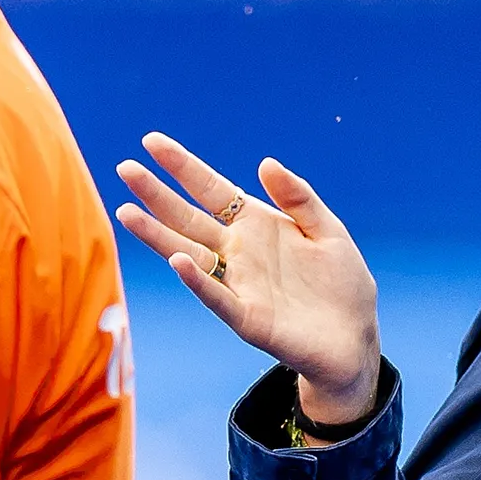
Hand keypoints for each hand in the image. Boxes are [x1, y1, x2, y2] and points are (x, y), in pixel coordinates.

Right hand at [115, 132, 381, 426]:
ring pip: (188, 254)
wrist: (355, 337)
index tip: (152, 142)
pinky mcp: (247, 318)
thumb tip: (265, 162)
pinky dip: (198, 280)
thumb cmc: (341, 283)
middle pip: (188, 218)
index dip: (182, 166)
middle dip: (156, 194)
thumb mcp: (327, 230)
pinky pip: (217, 296)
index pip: (211, 189)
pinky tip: (178, 261)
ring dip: (158, 235)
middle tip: (125, 168)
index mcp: (256, 225)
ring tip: (126, 212)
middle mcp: (238, 251)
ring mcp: (238, 284)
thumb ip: (298, 197)